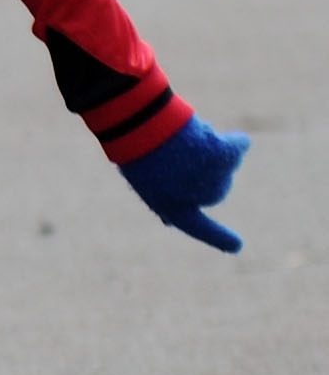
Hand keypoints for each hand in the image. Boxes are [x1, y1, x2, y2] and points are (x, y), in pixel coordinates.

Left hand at [120, 118, 248, 251]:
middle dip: (206, 172)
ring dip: (210, 149)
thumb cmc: (136, 149)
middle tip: (179, 153)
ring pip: (226, 163)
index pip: (198, 228)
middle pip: (216, 189)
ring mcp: (213, 179)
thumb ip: (164, 199)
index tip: (237, 247)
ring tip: (182, 139)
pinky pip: (239, 146)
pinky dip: (235, 140)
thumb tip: (170, 221)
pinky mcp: (225, 158)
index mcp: (172, 208)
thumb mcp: (145, 180)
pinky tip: (214, 130)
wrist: (140, 127)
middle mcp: (197, 199)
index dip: (218, 238)